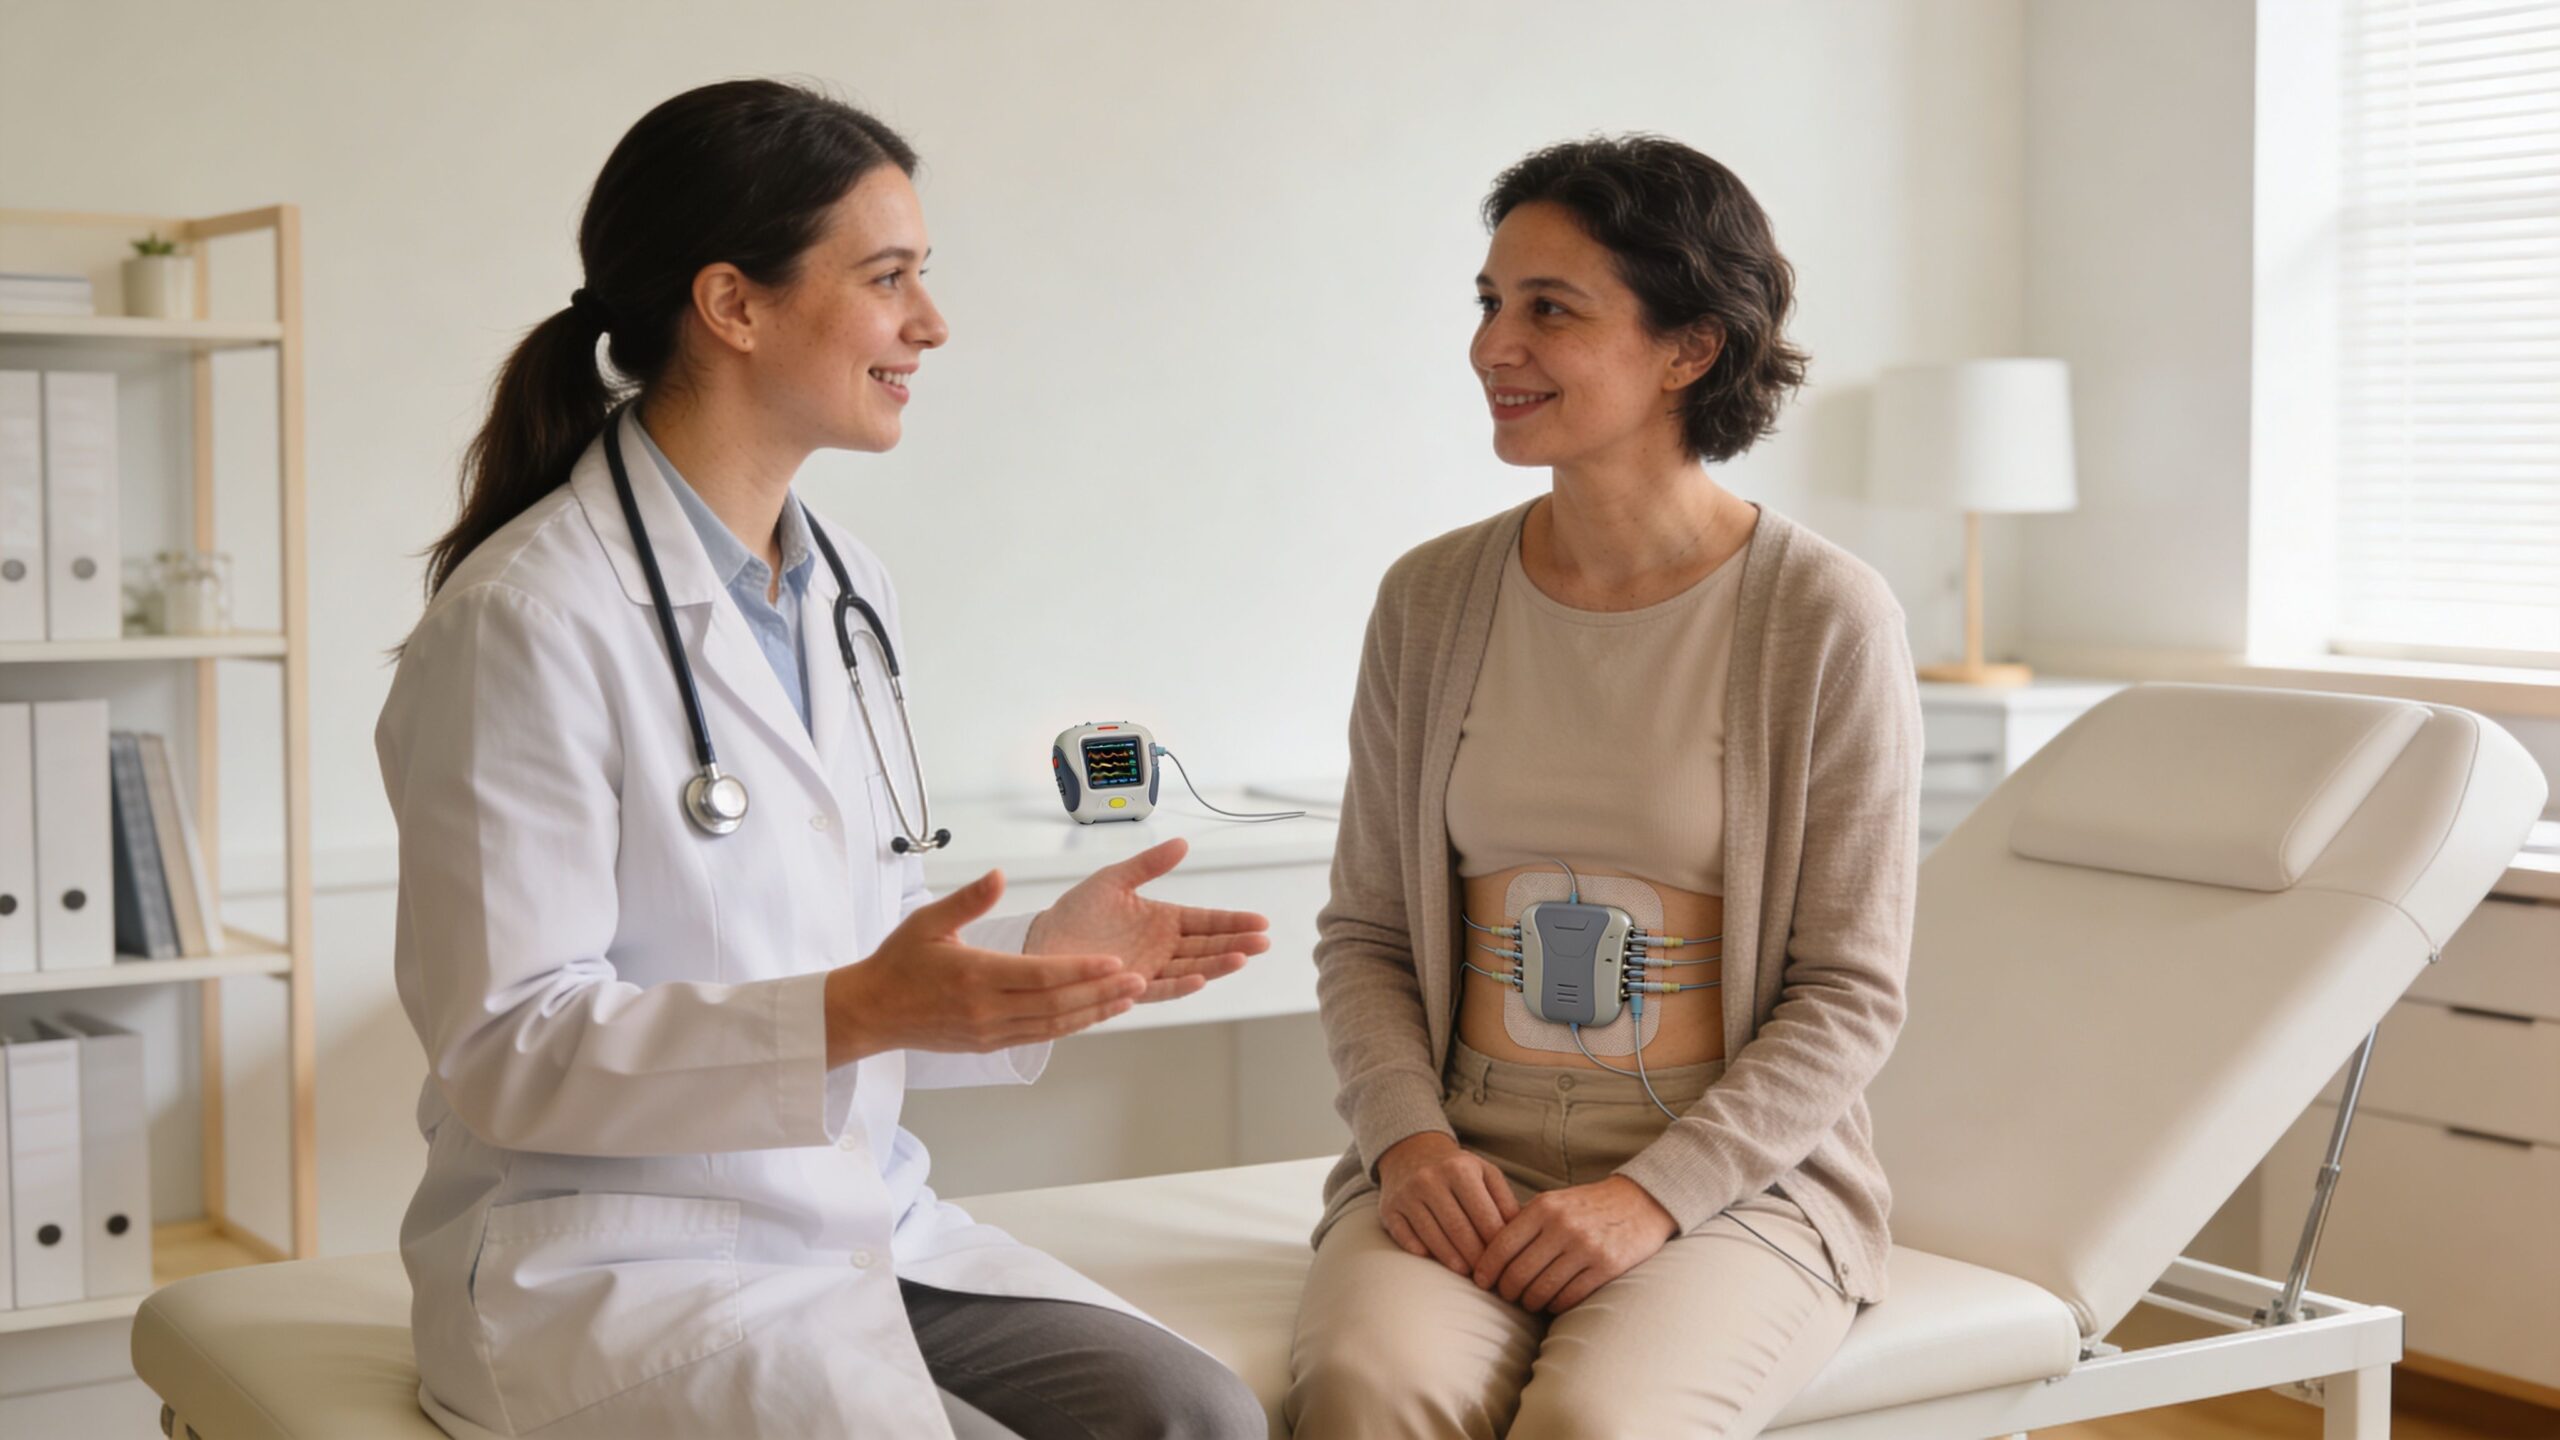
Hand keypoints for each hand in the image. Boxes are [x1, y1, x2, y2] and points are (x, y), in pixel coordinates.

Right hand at [826, 870, 1144, 1064]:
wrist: (872, 1012)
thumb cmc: (898, 963)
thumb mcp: (928, 922)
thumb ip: (968, 899)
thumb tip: (999, 874)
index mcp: (976, 975)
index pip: (1040, 974)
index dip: (1081, 969)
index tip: (1114, 962)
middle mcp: (987, 1008)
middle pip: (1056, 1003)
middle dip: (1101, 992)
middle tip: (1139, 980)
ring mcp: (990, 1030)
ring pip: (1053, 1024)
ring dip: (1093, 1012)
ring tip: (1127, 998)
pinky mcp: (989, 1043)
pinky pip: (1039, 1035)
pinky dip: (1070, 1025)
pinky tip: (1093, 1013)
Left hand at [1023, 838, 1270, 1002]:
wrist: (1043, 941)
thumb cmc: (1076, 912)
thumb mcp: (1114, 880)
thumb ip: (1148, 865)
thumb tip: (1182, 844)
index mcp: (1162, 920)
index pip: (1205, 921)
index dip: (1233, 921)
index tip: (1260, 921)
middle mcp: (1161, 947)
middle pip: (1206, 946)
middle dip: (1236, 943)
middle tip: (1264, 941)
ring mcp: (1149, 968)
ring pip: (1191, 968)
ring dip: (1217, 964)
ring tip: (1242, 958)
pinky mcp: (1130, 987)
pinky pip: (1160, 988)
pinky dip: (1180, 985)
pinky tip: (1200, 979)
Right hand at [1374, 1132, 1519, 1274]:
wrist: (1411, 1152)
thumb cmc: (1457, 1169)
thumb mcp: (1485, 1173)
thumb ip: (1504, 1201)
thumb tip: (1520, 1234)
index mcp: (1460, 1169)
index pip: (1485, 1217)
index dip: (1497, 1245)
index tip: (1506, 1262)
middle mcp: (1430, 1179)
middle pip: (1459, 1231)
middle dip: (1477, 1258)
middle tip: (1488, 1276)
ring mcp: (1407, 1195)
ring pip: (1433, 1238)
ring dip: (1453, 1261)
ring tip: (1468, 1273)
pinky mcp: (1389, 1209)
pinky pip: (1407, 1239)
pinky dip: (1423, 1253)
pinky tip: (1437, 1261)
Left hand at [1473, 1176, 1676, 1312]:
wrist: (1641, 1202)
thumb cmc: (1588, 1206)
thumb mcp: (1554, 1202)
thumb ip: (1524, 1222)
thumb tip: (1488, 1254)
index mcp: (1544, 1207)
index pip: (1502, 1245)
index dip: (1487, 1268)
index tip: (1481, 1281)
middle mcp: (1562, 1226)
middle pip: (1519, 1272)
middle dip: (1507, 1290)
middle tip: (1506, 1296)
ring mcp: (1586, 1247)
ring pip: (1542, 1289)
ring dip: (1530, 1301)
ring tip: (1529, 1302)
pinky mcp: (1607, 1266)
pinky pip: (1569, 1296)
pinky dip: (1555, 1304)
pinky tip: (1553, 1302)